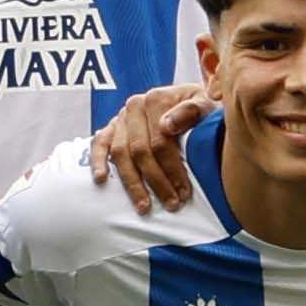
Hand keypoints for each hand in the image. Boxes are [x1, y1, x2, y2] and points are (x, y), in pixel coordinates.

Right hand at [85, 80, 215, 209]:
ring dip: (132, 182)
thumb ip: (192, 111)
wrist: (194, 102)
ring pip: (120, 153)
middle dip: (156, 181)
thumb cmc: (203, 109)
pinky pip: (99, 144)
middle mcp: (135, 106)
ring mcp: (121, 118)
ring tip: (144, 206)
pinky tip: (101, 179)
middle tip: (171, 204)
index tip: (184, 192)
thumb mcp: (207, 104)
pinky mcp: (111, 128)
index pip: (161, 140)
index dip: (173, 169)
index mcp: (157, 98)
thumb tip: (167, 126)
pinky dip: (98, 161)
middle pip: (140, 150)